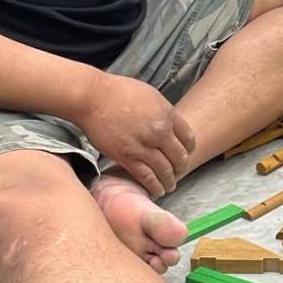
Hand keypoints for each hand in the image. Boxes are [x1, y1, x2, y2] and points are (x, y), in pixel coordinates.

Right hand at [75, 72, 195, 198]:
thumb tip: (169, 125)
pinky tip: (156, 190)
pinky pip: (146, 177)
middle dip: (180, 168)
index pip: (189, 139)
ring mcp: (143, 145)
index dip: (189, 150)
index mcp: (167, 114)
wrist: (93, 97)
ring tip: (168, 186)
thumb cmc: (117, 92)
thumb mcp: (150, 95)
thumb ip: (163, 112)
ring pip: (165, 170)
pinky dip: (154, 186)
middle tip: (178, 173)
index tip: (186, 156)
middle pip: (179, 157)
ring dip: (169, 181)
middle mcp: (159, 131)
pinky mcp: (126, 156)